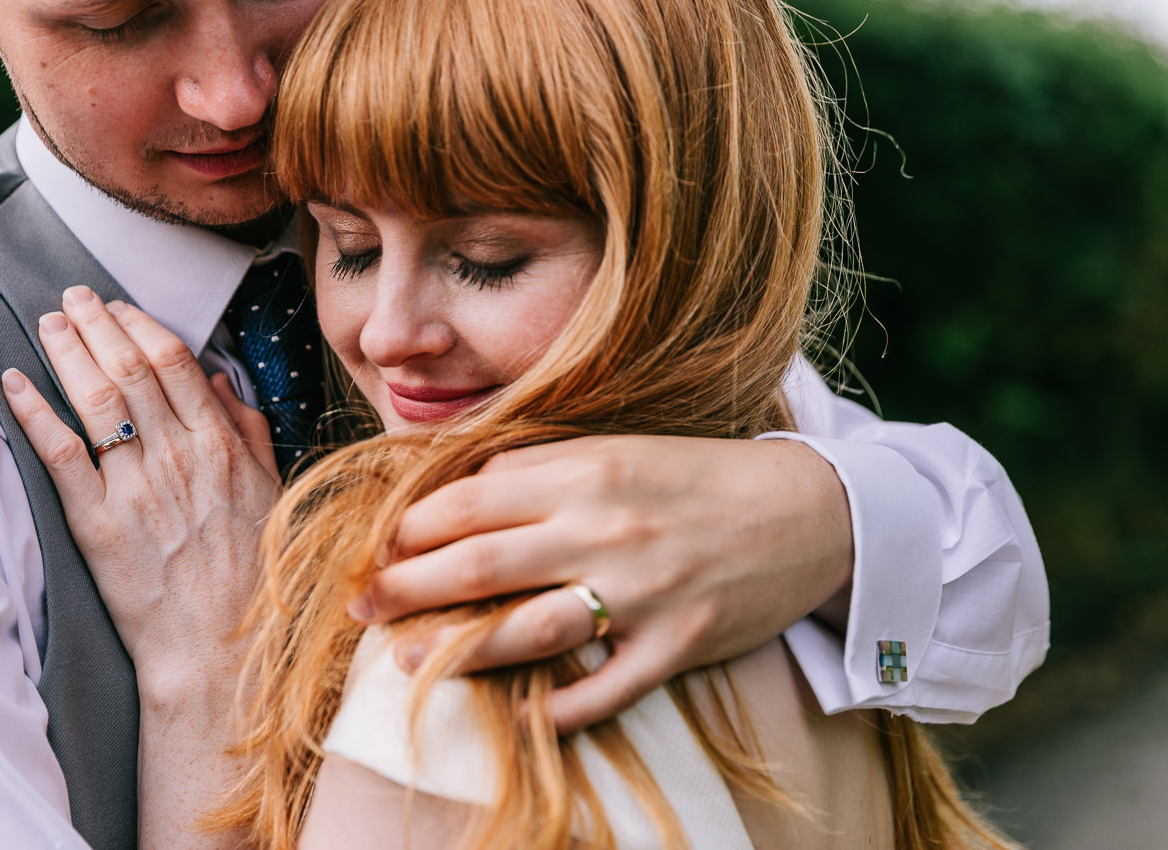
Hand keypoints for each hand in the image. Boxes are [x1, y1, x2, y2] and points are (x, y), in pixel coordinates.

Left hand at [1, 286, 280, 684]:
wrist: (220, 652)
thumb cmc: (251, 575)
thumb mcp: (270, 493)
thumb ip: (247, 431)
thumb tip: (217, 378)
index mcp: (221, 447)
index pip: (173, 362)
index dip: (140, 324)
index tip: (117, 305)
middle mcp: (178, 459)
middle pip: (128, 369)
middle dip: (95, 323)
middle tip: (70, 297)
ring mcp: (136, 491)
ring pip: (95, 400)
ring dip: (66, 353)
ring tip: (46, 323)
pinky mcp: (97, 527)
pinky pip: (61, 457)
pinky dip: (35, 413)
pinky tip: (15, 382)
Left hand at [347, 435, 852, 732]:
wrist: (810, 509)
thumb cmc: (696, 477)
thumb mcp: (615, 450)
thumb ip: (537, 470)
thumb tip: (450, 491)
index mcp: (585, 471)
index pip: (469, 502)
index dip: (409, 528)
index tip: (374, 549)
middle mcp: (605, 528)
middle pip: (478, 564)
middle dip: (404, 587)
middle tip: (358, 606)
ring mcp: (642, 591)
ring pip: (527, 628)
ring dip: (455, 649)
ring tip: (403, 661)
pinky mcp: (678, 643)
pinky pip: (604, 688)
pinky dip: (557, 708)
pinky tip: (518, 717)